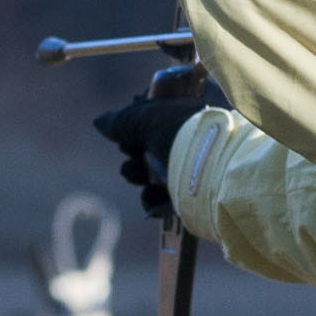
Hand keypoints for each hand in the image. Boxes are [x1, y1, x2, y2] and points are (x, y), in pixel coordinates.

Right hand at [93, 64, 225, 219]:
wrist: (215, 169)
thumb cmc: (184, 133)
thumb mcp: (146, 118)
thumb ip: (121, 121)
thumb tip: (100, 122)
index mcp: (191, 113)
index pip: (157, 120)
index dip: (137, 128)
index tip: (130, 133)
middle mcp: (196, 140)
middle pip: (151, 149)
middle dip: (134, 156)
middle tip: (133, 154)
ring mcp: (196, 169)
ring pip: (155, 175)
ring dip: (139, 178)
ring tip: (140, 177)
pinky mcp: (195, 197)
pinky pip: (165, 200)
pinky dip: (154, 201)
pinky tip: (154, 199)